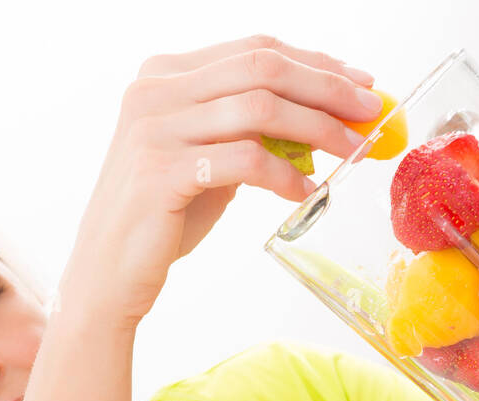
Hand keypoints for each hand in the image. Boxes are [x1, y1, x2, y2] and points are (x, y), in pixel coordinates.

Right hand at [57, 34, 380, 329]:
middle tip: (372, 110)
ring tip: (352, 151)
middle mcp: (155, 90)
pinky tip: (308, 190)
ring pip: (260, 109)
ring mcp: (154, 128)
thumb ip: (247, 131)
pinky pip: (244, 161)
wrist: (106, 273)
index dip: (315, 62)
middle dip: (327, 87)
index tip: (361, 81)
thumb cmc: (161, 217)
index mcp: (164, 74)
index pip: (255, 50)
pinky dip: (285, 174)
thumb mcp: (207, 159)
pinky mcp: (161, 171)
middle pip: (263, 69)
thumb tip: (320, 118)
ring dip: (318, 128)